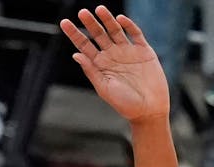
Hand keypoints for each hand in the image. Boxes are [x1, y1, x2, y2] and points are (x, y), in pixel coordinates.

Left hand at [60, 6, 170, 122]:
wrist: (149, 110)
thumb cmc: (125, 104)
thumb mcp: (104, 88)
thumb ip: (91, 70)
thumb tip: (76, 54)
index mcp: (100, 65)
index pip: (84, 45)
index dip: (74, 34)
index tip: (64, 23)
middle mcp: (112, 56)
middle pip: (99, 34)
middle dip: (90, 23)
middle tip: (82, 12)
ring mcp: (128, 52)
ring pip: (115, 30)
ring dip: (107, 20)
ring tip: (99, 9)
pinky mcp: (144, 51)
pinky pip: (135, 34)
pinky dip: (129, 25)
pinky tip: (120, 19)